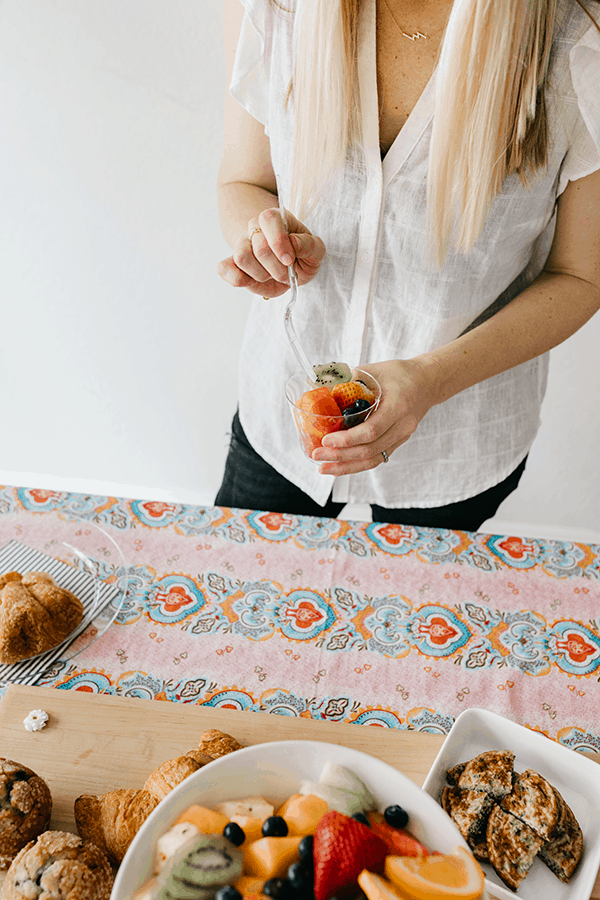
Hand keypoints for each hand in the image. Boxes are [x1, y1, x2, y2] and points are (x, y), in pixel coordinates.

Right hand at [217, 207, 326, 298]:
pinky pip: (224, 269)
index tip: (289, 260)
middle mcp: (254, 228)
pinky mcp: (231, 263)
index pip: (268, 220)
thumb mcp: (315, 251)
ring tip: (271, 275)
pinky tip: (253, 281)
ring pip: (242, 258)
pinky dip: (238, 279)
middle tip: (286, 273)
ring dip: (261, 275)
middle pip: (259, 247)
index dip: (279, 243)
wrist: (288, 268)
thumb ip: (309, 245)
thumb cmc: (301, 256)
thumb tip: (293, 243)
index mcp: (275, 219)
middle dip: (276, 268)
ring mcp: (241, 245)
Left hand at [311, 358, 441, 475]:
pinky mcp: (397, 442)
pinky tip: (339, 467)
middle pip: (370, 449)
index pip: (372, 430)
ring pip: (373, 459)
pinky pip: (376, 458)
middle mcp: (402, 426)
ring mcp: (401, 437)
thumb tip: (318, 387)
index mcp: (398, 406)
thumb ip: (348, 380)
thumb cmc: (399, 374)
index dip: (348, 439)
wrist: (427, 383)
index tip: (326, 440)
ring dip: (346, 466)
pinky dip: (356, 465)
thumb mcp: (374, 371)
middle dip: (341, 456)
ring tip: (324, 468)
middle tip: (317, 455)